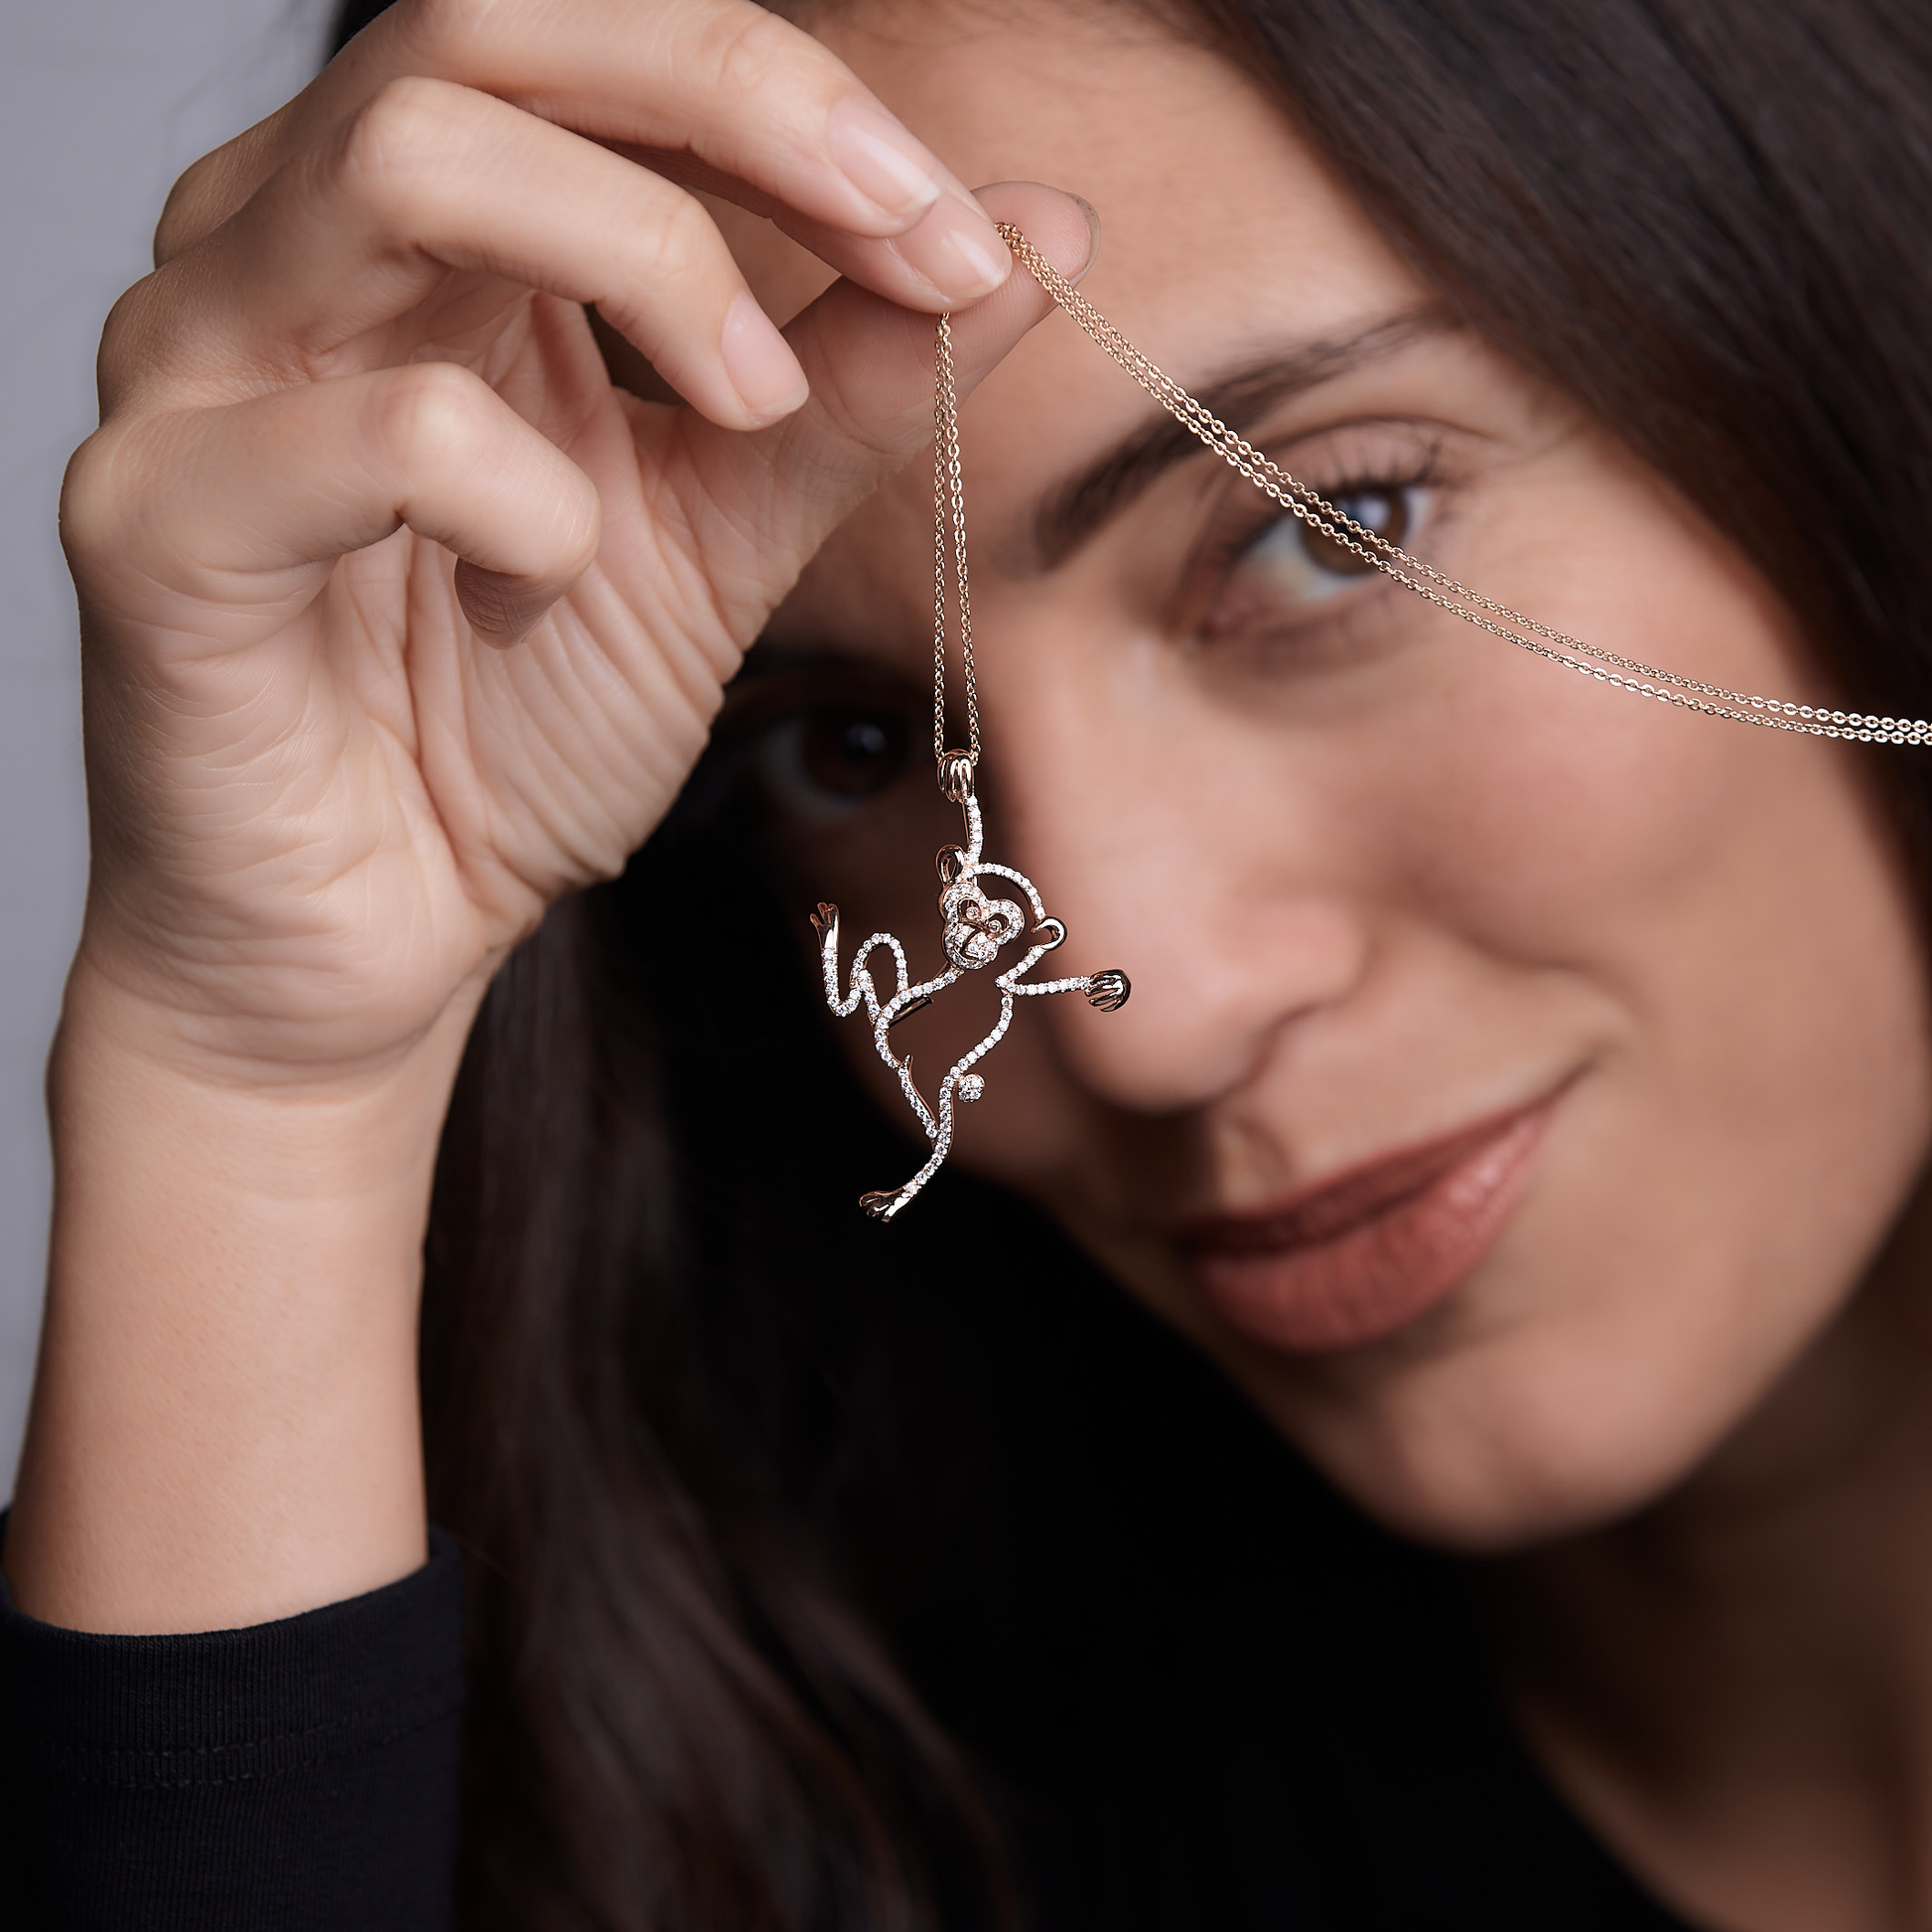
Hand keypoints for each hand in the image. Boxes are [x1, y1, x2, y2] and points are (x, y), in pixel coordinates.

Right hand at [61, 0, 1092, 1086]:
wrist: (381, 932)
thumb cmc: (509, 728)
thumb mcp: (722, 535)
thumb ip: (855, 386)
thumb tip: (1034, 232)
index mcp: (417, 237)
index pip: (583, 40)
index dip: (789, 98)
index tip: (964, 235)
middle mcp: (283, 252)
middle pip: (484, 28)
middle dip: (739, 110)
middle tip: (918, 253)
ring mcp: (196, 371)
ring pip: (406, 162)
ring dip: (645, 262)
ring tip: (750, 415)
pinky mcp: (157, 521)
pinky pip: (368, 433)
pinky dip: (523, 504)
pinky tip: (539, 596)